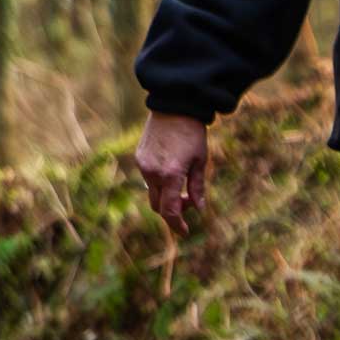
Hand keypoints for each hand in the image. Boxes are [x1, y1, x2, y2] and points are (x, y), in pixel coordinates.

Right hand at [135, 112, 210, 236]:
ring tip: (183, 182)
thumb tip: (199, 209)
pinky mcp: (139, 158)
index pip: (170, 210)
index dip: (177, 225)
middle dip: (172, 211)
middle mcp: (153, 173)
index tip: (185, 232)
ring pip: (152, 192)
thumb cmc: (193, 134)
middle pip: (158, 206)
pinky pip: (148, 178)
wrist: (174, 107)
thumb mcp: (201, 161)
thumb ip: (198, 187)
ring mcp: (143, 166)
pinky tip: (172, 169)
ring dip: (166, 195)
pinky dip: (160, 182)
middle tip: (190, 202)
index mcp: (171, 175)